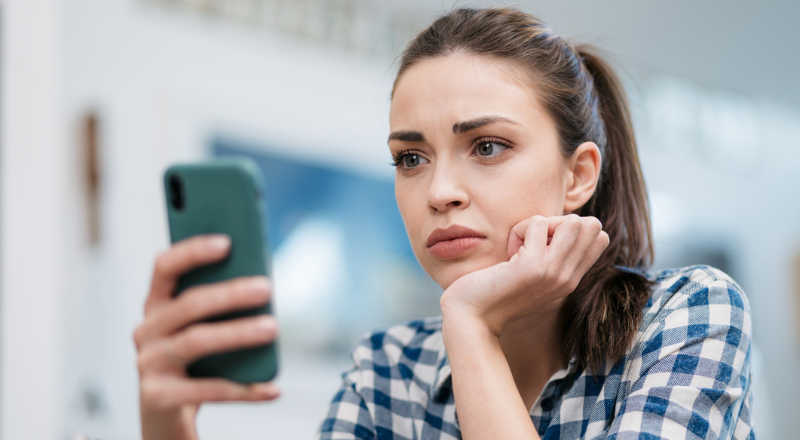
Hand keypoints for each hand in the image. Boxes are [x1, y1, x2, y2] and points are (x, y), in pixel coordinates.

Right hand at [134, 235, 280, 439]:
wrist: (168, 419)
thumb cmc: (194, 365)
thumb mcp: (203, 329)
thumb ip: (221, 305)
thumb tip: (260, 284)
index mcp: (157, 306)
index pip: (165, 268)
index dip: (192, 252)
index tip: (227, 242)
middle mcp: (146, 331)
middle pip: (188, 305)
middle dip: (229, 294)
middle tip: (266, 288)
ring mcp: (148, 364)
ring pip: (196, 341)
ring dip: (238, 333)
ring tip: (273, 327)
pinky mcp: (158, 398)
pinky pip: (208, 389)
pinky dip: (244, 389)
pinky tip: (272, 388)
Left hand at [440, 214, 608, 336]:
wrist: (473, 317)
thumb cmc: (495, 290)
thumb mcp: (532, 274)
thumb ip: (551, 256)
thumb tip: (563, 223)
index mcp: (571, 281)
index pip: (600, 238)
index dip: (572, 229)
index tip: (543, 244)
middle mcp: (568, 278)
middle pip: (591, 226)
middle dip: (559, 222)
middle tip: (532, 242)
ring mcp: (553, 272)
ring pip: (573, 222)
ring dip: (541, 224)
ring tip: (521, 245)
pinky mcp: (533, 266)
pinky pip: (537, 222)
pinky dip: (518, 229)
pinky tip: (507, 254)